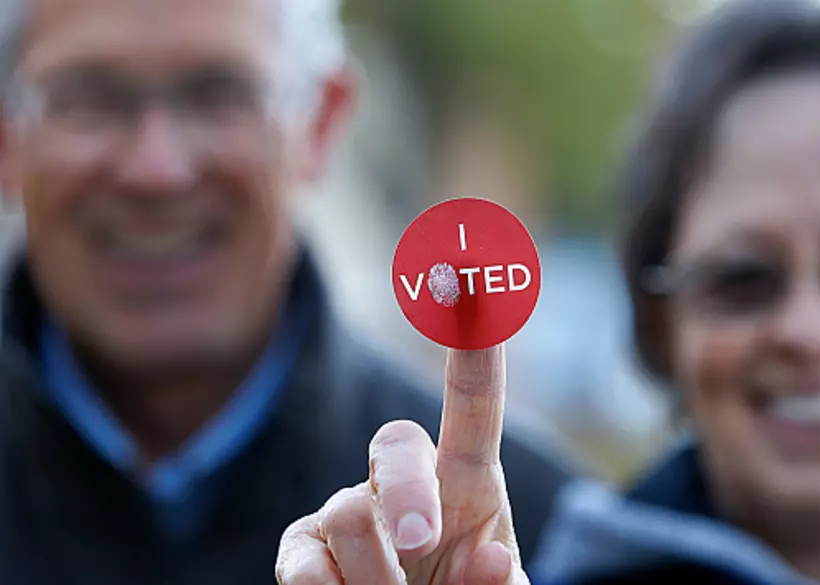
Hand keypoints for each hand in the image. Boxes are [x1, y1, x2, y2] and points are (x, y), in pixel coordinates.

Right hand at [275, 344, 526, 584]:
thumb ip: (497, 581)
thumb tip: (491, 558)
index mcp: (467, 483)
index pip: (473, 406)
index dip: (475, 348)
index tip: (473, 277)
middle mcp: (403, 482)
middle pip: (395, 443)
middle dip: (409, 491)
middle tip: (423, 543)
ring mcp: (347, 512)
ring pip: (348, 513)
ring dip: (379, 576)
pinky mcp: (302, 549)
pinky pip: (301, 563)